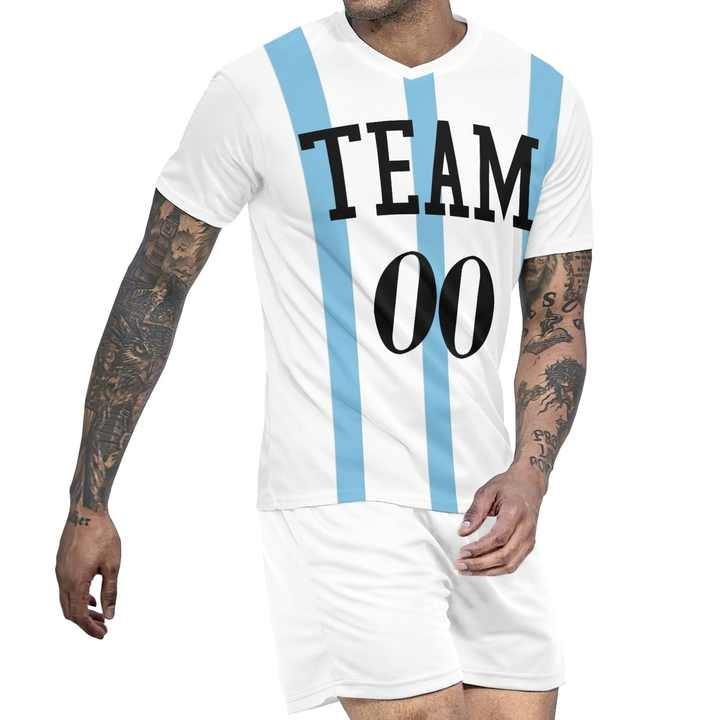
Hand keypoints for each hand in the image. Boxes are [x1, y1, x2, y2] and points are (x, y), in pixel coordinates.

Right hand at [55, 507, 120, 637]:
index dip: (90, 628)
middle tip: (102, 629)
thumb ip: (110, 592)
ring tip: (99, 614)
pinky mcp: (61, 563)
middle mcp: (63, 578)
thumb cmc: (103, 535)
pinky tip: (91, 597)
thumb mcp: (112, 565)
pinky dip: (77, 597)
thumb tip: (109, 615)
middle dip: (85, 623)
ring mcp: (60, 571)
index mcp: (76, 581)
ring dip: (81, 610)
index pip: (79, 615)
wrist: (86, 511)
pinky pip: (65, 588)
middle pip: (70, 611)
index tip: (103, 634)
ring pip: (66, 600)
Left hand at [455, 465, 545, 575]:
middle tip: (460, 564)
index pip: (498, 538)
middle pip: (504, 555)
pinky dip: (496, 569)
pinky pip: (513, 563)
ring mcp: (529, 539)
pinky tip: (481, 568)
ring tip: (467, 569)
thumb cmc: (509, 486)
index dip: (480, 548)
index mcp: (515, 512)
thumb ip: (475, 512)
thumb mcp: (487, 492)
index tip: (463, 552)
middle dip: (480, 564)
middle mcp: (525, 528)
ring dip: (486, 571)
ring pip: (510, 564)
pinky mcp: (528, 545)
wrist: (529, 483)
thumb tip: (462, 532)